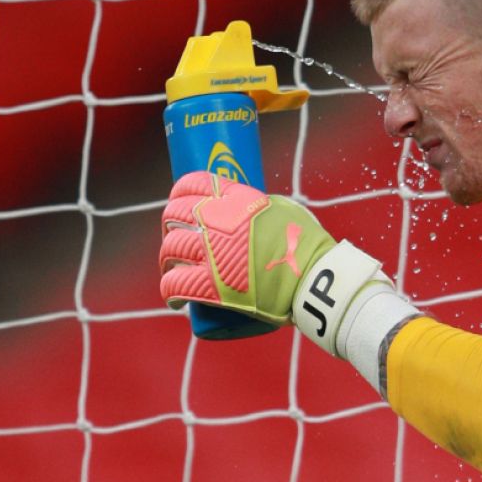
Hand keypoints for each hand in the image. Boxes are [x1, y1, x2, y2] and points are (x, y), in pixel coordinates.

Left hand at [159, 172, 415, 375]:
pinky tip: (175, 298)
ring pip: (170, 250)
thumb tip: (250, 210)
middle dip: (170, 225)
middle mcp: (219, 221)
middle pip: (176, 215)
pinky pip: (175, 284)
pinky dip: (170, 291)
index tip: (178, 201)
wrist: (314, 279)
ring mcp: (212, 254)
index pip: (194, 183)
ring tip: (173, 268)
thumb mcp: (286, 211)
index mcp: (237, 200)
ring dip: (167, 259)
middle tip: (176, 238)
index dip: (180, 192)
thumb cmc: (308, 246)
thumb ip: (262, 207)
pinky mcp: (210, 286)